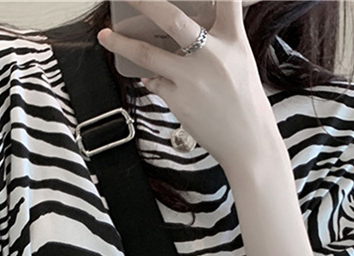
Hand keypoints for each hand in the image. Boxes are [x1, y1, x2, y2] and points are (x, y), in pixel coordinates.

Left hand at [97, 0, 279, 177]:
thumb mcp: (241, 63)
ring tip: (105, 36)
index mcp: (234, 40)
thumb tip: (190, 34)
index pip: (226, 0)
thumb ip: (219, 44)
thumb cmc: (246, 105)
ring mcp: (192, 78)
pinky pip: (155, 82)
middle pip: (172, 19)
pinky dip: (152, 79)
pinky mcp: (178, 100)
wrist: (248, 143)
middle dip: (145, 2)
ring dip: (121, 44)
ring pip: (147, 54)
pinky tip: (151, 79)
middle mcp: (211, 55)